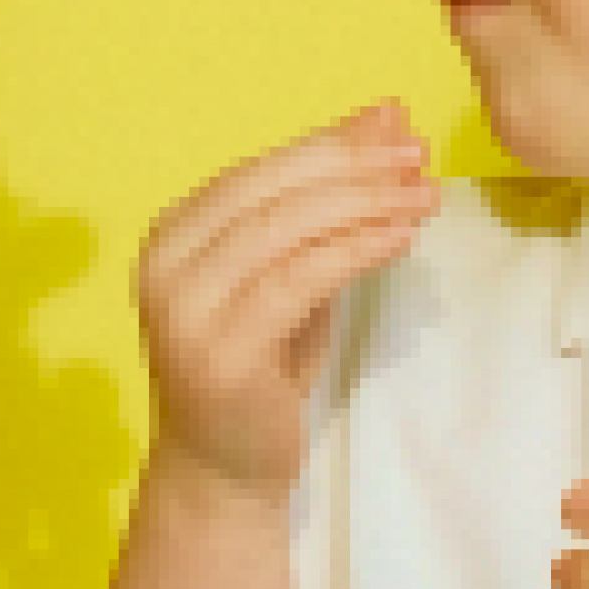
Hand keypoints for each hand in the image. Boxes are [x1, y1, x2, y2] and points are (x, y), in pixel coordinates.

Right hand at [133, 101, 436, 494]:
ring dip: (363, 204)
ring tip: (423, 196)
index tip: (397, 127)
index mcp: (173, 235)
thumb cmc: (262, 370)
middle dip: (351, 165)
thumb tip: (384, 118)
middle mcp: (165, 264)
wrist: (224, 470)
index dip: (329, 143)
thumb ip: (327, 205)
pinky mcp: (218, 352)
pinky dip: (353, 250)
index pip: (256, 171)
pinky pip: (296, 281)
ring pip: (283, 230)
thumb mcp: (291, 276)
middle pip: (268, 191)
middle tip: (418, 156)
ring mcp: (185, 309)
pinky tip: (398, 238)